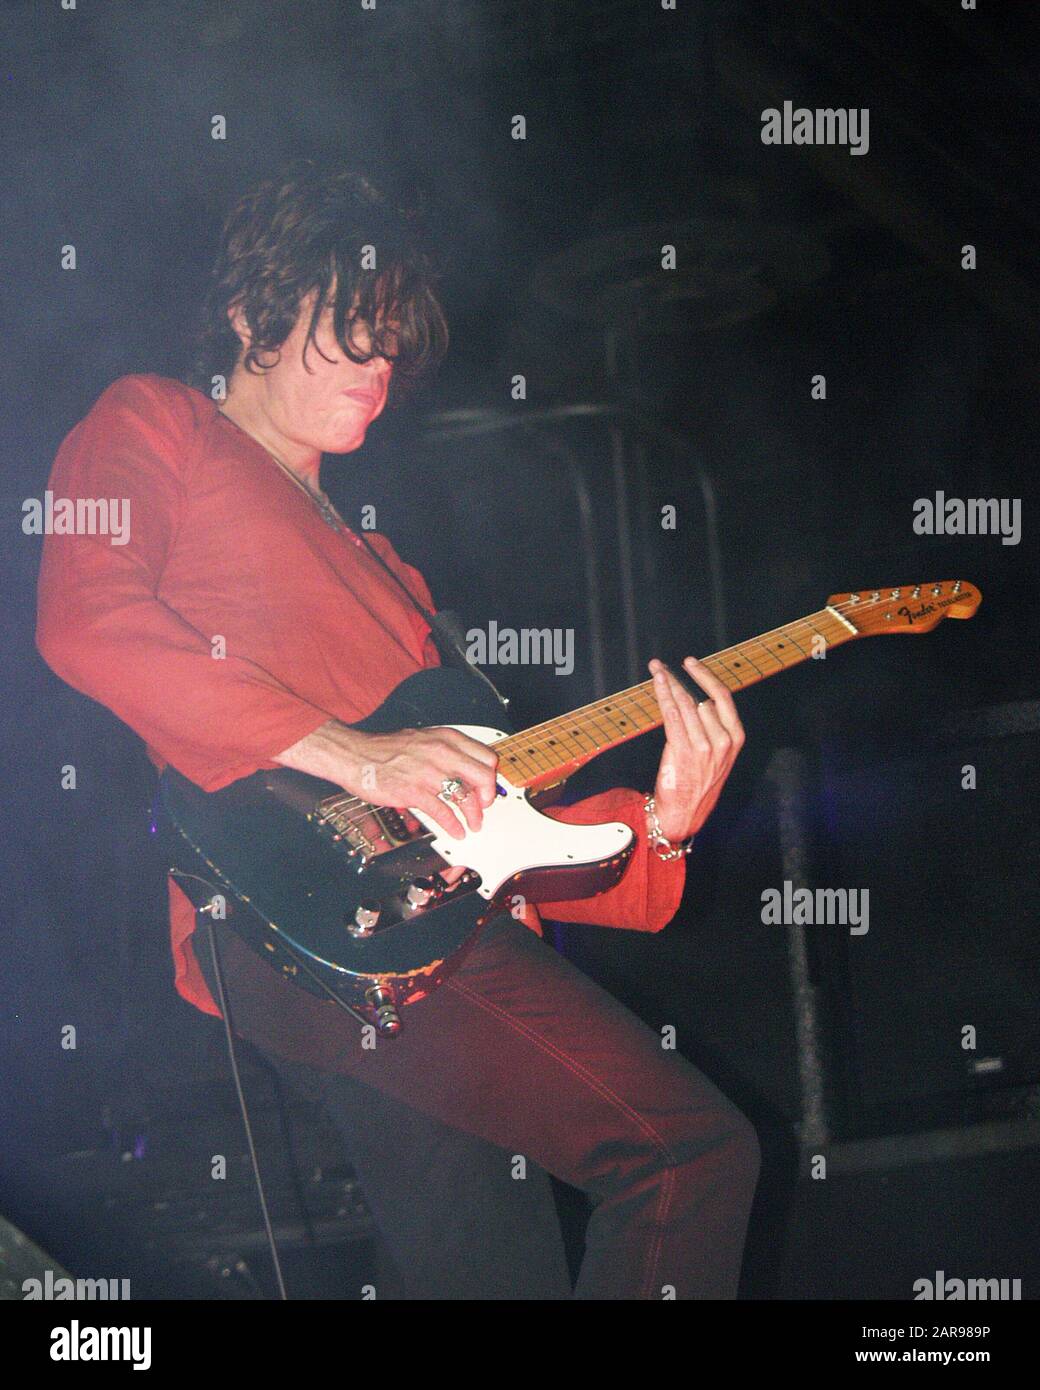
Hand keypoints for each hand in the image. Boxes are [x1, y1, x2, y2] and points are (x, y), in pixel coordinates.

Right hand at [275, 720, 498, 840]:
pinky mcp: (413, 791)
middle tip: (484, 807)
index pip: (486, 757)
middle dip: (488, 797)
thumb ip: (446, 751)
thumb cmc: (385, 749)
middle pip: (483, 776)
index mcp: (446, 738)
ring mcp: (428, 772)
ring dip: (474, 816)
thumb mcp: (423, 739)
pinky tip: (455, 831)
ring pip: (465, 797)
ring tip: (473, 824)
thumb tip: (467, 769)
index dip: (491, 776)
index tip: (487, 788)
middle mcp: (441, 752)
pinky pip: (443, 812)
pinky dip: (453, 826)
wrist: (355, 755)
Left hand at [648, 656, 744, 843]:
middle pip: (700, 697)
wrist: (685, 814)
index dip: (705, 676)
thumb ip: (713, 729)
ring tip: (657, 670)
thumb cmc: (698, 783)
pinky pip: (673, 715)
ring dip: (668, 683)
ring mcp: (704, 746)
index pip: (723, 697)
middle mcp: (722, 741)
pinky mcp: (683, 750)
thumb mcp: (717, 756)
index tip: (691, 664)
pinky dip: (664, 695)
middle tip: (664, 665)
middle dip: (680, 677)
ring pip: (685, 703)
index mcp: (735, 738)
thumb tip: (696, 698)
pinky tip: (657, 683)